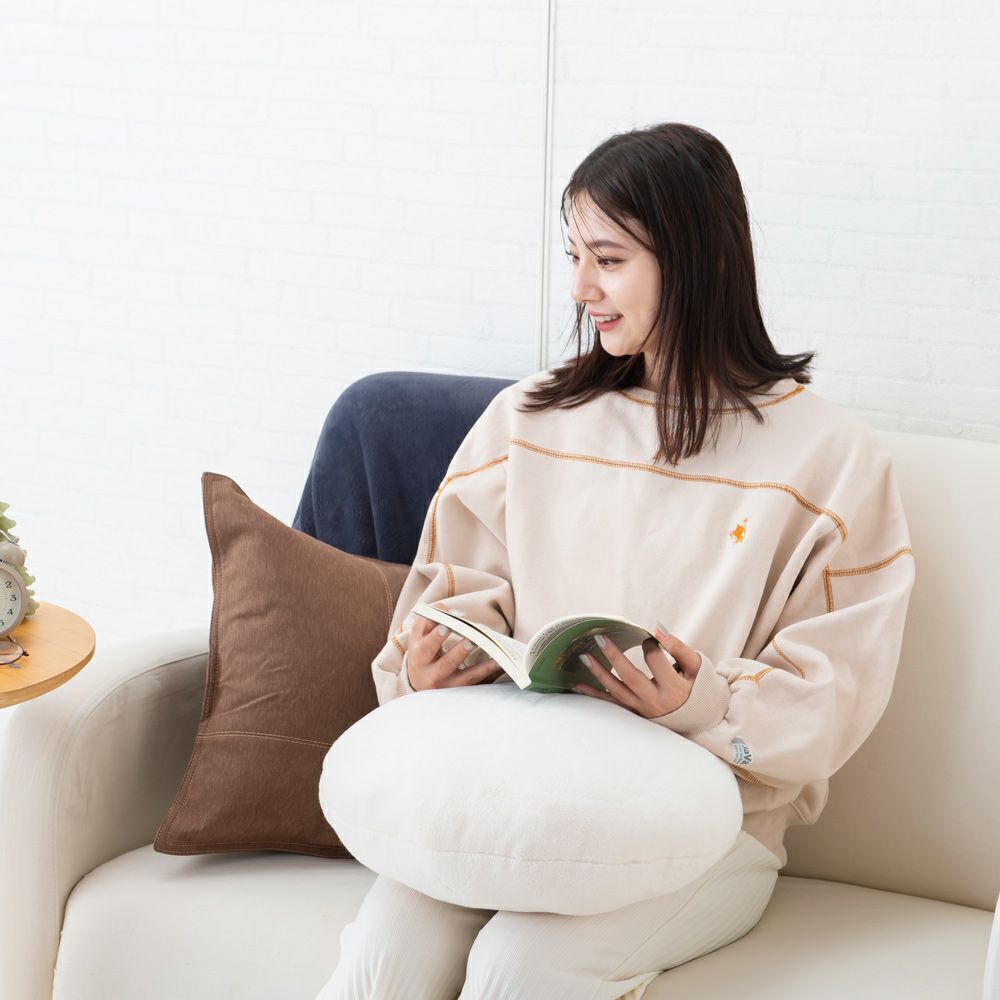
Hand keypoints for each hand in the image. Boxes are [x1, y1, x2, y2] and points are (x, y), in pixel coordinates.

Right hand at [407, 603, 505, 691]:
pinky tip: (502, 666)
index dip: (435, 637)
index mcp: (419, 658)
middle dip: (458, 653)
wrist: (420, 682)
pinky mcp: (461, 692)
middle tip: (471, 641)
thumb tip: (450, 612)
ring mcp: (448, 688)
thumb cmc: (423, 652)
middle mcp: (432, 675)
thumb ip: (429, 619)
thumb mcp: (419, 636)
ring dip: (482, 669)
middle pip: (446, 665)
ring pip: (466, 678)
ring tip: (496, 658)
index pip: (426, 647)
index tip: (446, 626)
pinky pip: (479, 685)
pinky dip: (491, 676)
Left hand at [574, 626, 701, 718]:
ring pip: (617, 691)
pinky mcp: (635, 714)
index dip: (651, 645)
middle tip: (599, 638)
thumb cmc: (698, 685)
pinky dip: (594, 695)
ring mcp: (643, 710)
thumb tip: (656, 627)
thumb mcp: (695, 665)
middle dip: (614, 656)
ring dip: (599, 673)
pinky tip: (577, 685)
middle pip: (631, 677)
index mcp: (674, 688)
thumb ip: (677, 646)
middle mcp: (656, 702)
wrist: (700, 716)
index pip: (656, 660)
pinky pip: (611, 704)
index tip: (649, 639)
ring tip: (584, 656)